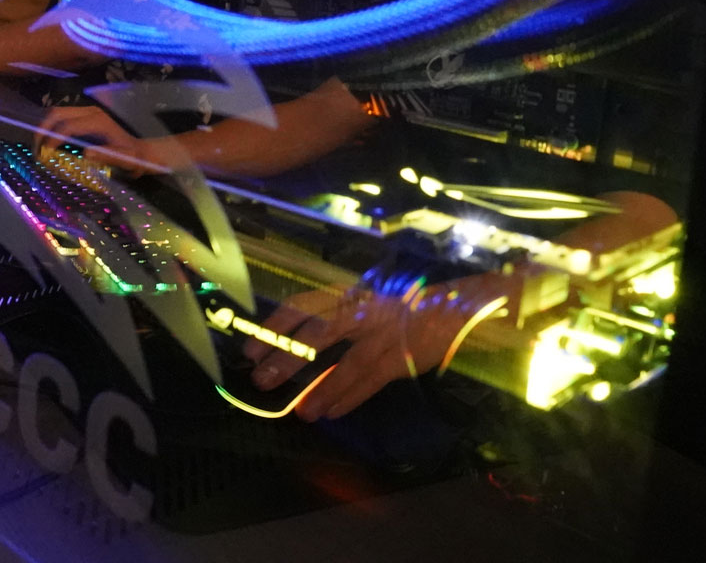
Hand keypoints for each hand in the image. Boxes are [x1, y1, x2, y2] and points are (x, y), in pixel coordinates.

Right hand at [34, 105, 175, 178]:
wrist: (141, 151)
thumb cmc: (132, 158)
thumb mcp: (124, 161)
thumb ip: (107, 157)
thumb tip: (85, 152)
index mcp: (98, 122)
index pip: (67, 126)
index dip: (53, 139)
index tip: (44, 154)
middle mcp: (91, 112)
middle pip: (57, 113)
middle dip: (42, 130)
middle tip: (35, 149)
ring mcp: (87, 112)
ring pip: (57, 112)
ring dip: (45, 127)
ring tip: (39, 146)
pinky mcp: (85, 116)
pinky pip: (63, 116)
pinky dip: (52, 126)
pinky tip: (49, 142)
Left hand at [243, 283, 497, 421]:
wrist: (456, 304)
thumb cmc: (402, 305)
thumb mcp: (365, 303)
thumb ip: (337, 317)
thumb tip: (294, 341)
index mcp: (350, 295)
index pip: (304, 304)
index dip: (274, 326)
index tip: (250, 348)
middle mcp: (364, 309)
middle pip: (318, 332)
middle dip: (287, 356)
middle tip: (261, 379)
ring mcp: (385, 333)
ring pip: (347, 362)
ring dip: (321, 389)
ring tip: (300, 412)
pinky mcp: (405, 355)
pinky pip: (373, 379)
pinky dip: (351, 396)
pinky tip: (332, 411)